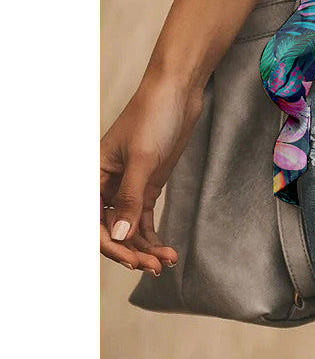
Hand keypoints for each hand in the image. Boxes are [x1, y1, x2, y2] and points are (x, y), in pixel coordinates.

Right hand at [100, 73, 204, 274]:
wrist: (179, 91)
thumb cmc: (154, 115)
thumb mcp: (142, 157)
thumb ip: (129, 197)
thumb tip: (118, 236)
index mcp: (93, 175)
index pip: (92, 221)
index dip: (109, 245)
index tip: (130, 260)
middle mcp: (105, 185)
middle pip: (111, 230)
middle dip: (130, 251)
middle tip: (152, 267)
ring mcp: (127, 186)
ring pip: (128, 228)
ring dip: (145, 247)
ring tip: (165, 262)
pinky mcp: (147, 185)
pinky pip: (143, 219)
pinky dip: (153, 236)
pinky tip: (166, 251)